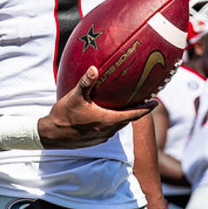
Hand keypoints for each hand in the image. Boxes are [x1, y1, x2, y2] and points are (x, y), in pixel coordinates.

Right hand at [39, 67, 155, 148]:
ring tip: (128, 105)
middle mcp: (107, 130)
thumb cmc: (63, 116)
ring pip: (119, 125)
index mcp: (106, 120)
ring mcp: (102, 137)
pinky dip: (114, 120)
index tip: (156, 102)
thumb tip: (94, 68)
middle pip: (128, 120)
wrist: (51, 135)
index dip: (146, 109)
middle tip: (144, 99)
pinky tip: (108, 113)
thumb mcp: (74, 96)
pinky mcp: (95, 139)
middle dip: (137, 111)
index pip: (132, 115)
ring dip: (125, 116)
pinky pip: (110, 129)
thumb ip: (86, 83)